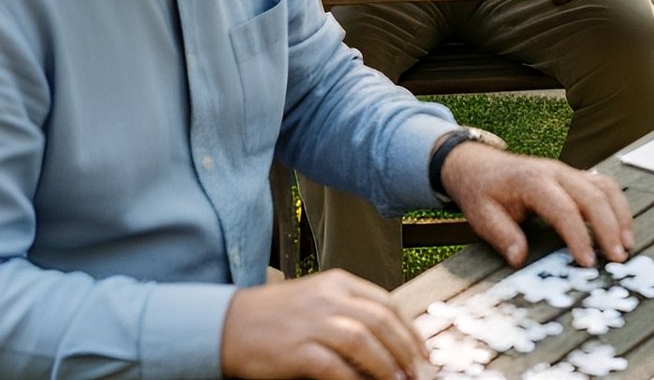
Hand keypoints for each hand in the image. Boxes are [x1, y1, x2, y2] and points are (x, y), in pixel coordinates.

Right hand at [221, 269, 429, 379]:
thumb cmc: (276, 316)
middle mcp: (329, 297)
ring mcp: (313, 322)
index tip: (423, 352)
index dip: (410, 329)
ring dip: (387, 366)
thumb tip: (388, 340)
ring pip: (364, 341)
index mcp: (337, 282)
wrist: (230, 324)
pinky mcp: (297, 349)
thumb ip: (349, 312)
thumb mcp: (317, 301)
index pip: (386, 302)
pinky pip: (334, 367)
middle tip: (418, 373)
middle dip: (405, 350)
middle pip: (380, 321)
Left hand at [439, 147, 634, 271]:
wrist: (479, 164)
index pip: (563, 208)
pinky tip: (622, 228)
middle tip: (618, 259)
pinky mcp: (573, 176)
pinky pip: (603, 185)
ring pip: (604, 186)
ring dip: (620, 215)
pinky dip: (618, 205)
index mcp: (532, 181)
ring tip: (627, 246)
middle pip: (592, 195)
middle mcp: (555, 172)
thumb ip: (502, 236)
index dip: (578, 235)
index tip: (588, 263)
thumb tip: (520, 259)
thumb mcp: (482, 215)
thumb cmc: (482, 191)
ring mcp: (567, 171)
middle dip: (609, 227)